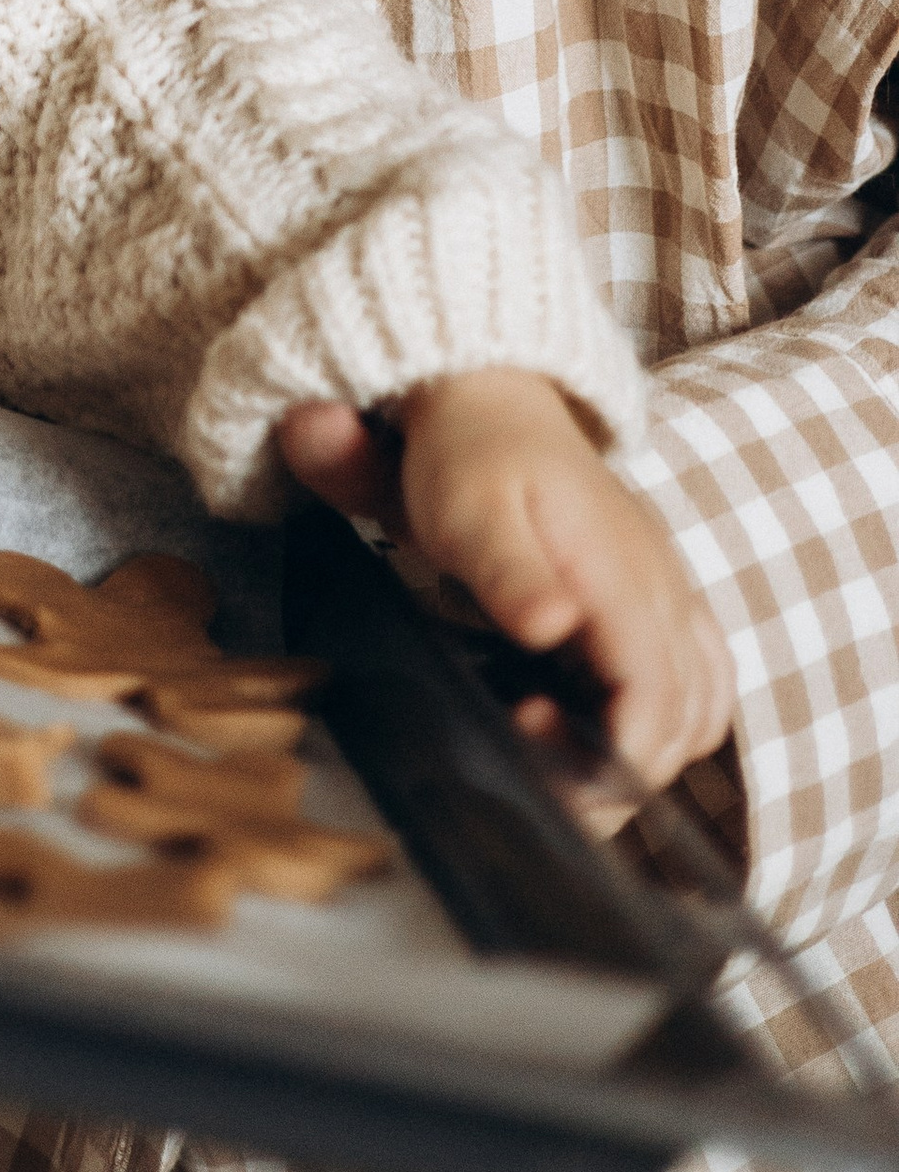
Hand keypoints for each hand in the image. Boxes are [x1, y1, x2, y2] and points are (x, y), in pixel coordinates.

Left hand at [281, 371, 734, 830]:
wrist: (494, 397)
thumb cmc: (473, 457)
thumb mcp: (469, 510)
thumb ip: (509, 573)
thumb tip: (553, 630)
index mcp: (619, 573)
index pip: (655, 696)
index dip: (614, 758)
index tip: (549, 768)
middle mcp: (662, 589)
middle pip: (682, 722)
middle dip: (619, 774)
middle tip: (536, 770)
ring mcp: (669, 594)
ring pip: (700, 711)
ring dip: (646, 754)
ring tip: (564, 752)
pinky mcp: (663, 600)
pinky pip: (702, 681)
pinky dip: (671, 723)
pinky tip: (612, 729)